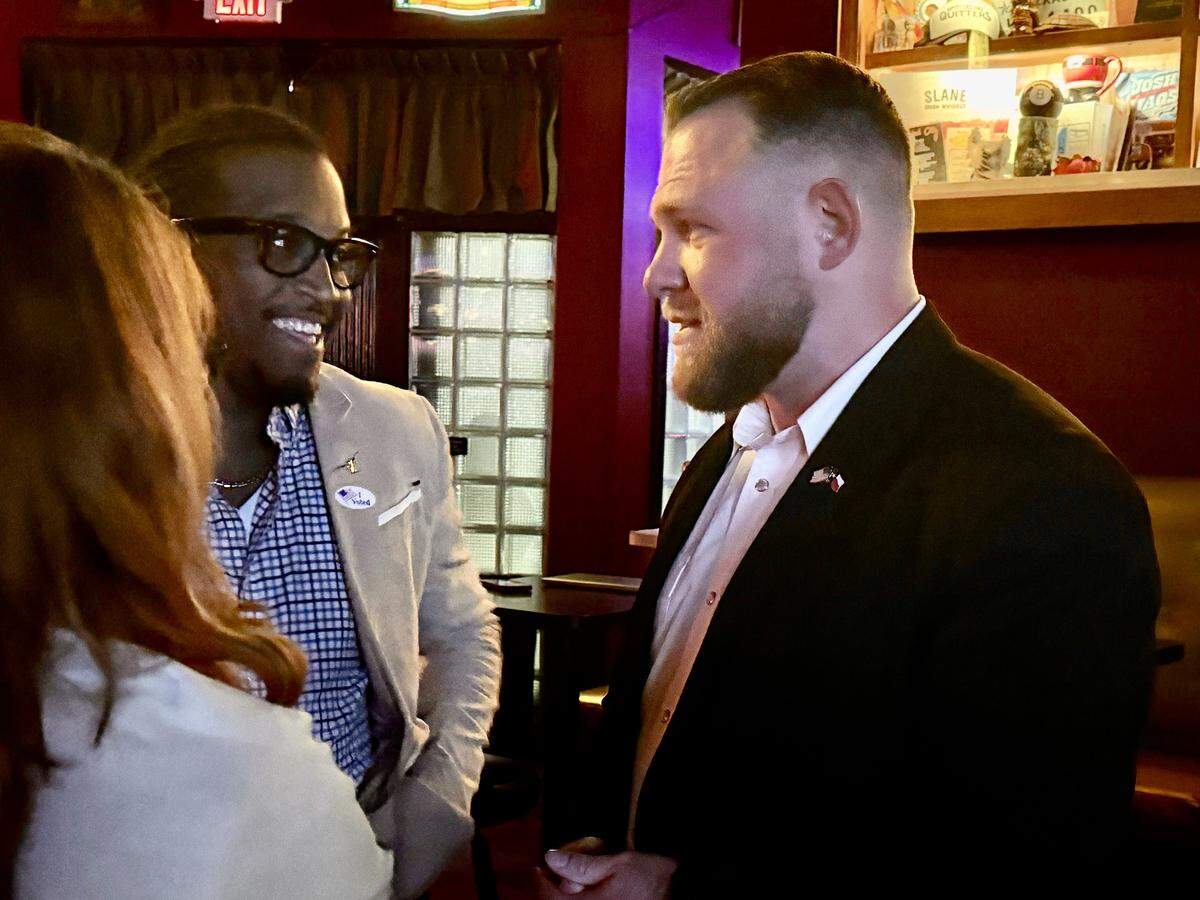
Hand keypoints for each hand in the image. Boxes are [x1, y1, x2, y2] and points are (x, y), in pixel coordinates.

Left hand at [537, 844, 676, 898]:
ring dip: (568, 899)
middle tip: (557, 875)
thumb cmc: (653, 879)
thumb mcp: (618, 864)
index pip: (550, 898)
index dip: (541, 881)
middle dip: (554, 893)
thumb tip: (551, 858)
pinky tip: (590, 894)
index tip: (539, 868)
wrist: (682, 894)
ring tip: (575, 885)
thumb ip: (582, 864)